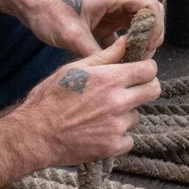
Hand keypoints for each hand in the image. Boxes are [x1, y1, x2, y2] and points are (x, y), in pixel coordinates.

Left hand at [18, 0, 164, 58]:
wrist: (28, 2)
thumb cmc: (48, 10)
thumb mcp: (72, 34)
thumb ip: (95, 53)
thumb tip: (113, 72)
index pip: (150, 6)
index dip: (155, 27)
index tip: (145, 48)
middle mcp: (115, 1)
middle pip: (146, 17)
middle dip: (148, 38)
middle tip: (139, 59)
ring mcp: (108, 12)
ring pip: (134, 27)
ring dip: (135, 44)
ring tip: (129, 64)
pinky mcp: (99, 22)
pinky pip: (118, 35)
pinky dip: (120, 48)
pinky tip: (114, 64)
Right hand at [18, 37, 161, 165]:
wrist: (35, 134)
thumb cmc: (50, 98)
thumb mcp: (74, 69)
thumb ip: (105, 56)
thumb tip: (126, 41)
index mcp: (109, 79)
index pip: (148, 70)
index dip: (145, 68)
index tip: (138, 71)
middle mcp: (118, 102)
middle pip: (153, 91)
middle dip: (145, 87)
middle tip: (129, 90)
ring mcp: (117, 126)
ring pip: (136, 115)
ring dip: (125, 114)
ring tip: (101, 114)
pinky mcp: (113, 146)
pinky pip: (128, 138)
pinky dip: (118, 136)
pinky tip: (99, 131)